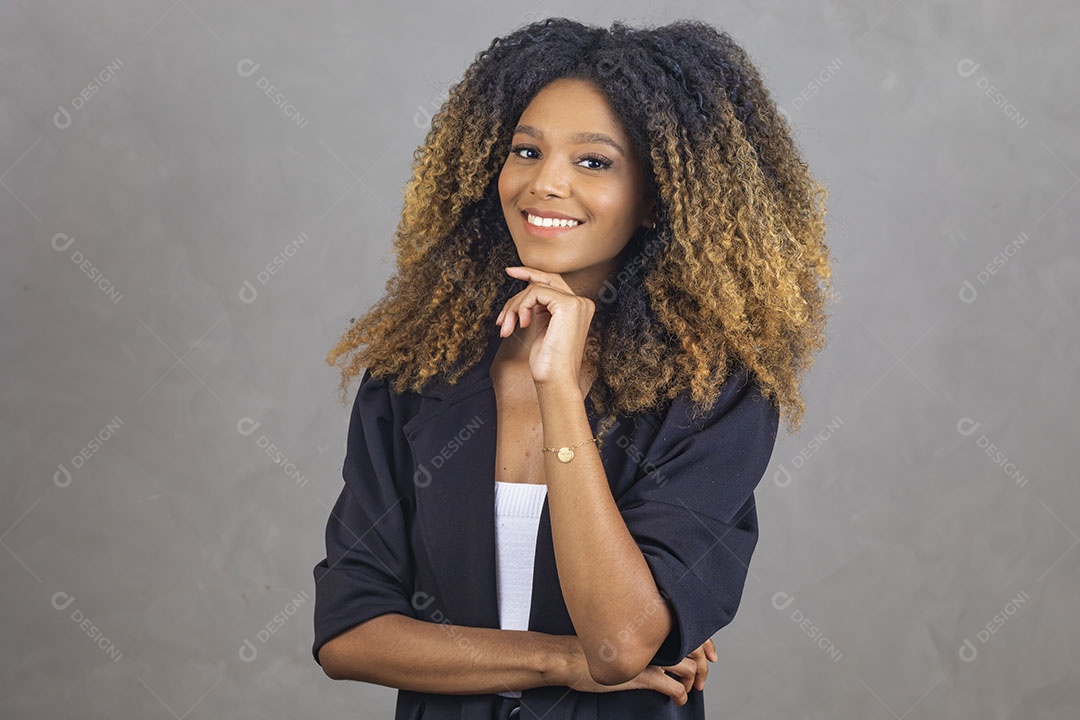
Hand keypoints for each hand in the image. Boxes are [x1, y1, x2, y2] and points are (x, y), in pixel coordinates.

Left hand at [495, 266, 593, 385]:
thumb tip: (525, 296)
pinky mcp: (567, 305)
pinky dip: (521, 307)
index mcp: (579, 308)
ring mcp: (577, 303)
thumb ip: (541, 310)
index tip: (511, 272)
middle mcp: (582, 303)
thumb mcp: (543, 329)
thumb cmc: (548, 362)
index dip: (532, 274)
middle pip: (546, 279)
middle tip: (505, 281)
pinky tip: (521, 324)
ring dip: (514, 306)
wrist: (556, 380)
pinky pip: (535, 292)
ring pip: (536, 288)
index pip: (554, 282)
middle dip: (523, 279)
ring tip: (507, 327)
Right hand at [557, 637, 716, 705]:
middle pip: (695, 646)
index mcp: (650, 622)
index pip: (690, 626)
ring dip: (694, 680)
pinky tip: (678, 699)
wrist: (567, 655)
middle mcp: (653, 635)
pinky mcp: (641, 675)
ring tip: (691, 688)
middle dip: (703, 665)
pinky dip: (680, 694)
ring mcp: (649, 655)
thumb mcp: (619, 631)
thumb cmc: (590, 643)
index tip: (711, 654)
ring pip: (689, 666)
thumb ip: (640, 631)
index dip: (706, 642)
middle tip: (701, 679)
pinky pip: (672, 685)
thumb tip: (655, 638)